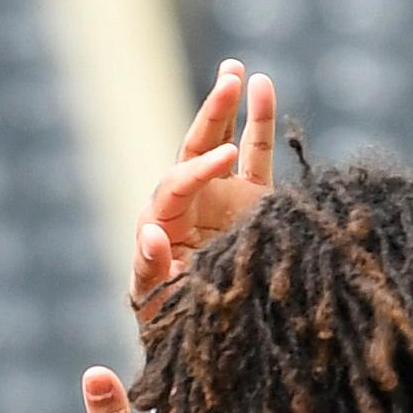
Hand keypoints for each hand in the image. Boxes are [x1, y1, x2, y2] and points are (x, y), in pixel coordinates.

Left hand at [130, 61, 276, 322]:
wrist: (207, 344)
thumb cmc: (174, 328)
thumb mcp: (159, 305)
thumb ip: (151, 270)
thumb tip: (150, 233)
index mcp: (163, 225)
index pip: (176, 186)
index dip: (197, 171)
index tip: (226, 158)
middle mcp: (189, 206)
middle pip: (192, 150)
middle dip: (210, 116)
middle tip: (229, 80)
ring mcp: (220, 200)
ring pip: (221, 144)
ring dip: (227, 107)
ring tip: (236, 69)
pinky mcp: (250, 203)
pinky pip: (254, 156)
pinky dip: (257, 123)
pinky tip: (263, 85)